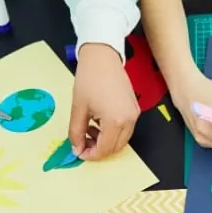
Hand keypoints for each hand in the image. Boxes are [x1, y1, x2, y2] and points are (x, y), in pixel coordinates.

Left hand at [69, 43, 139, 159]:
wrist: (103, 58)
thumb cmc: (89, 79)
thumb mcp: (78, 109)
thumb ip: (76, 133)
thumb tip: (76, 148)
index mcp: (115, 121)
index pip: (105, 149)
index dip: (90, 154)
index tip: (78, 151)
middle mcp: (129, 120)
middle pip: (116, 147)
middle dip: (99, 149)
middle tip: (82, 143)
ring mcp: (134, 114)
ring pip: (122, 139)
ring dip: (106, 141)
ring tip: (89, 129)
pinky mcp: (135, 108)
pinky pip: (126, 128)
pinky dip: (113, 132)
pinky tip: (99, 122)